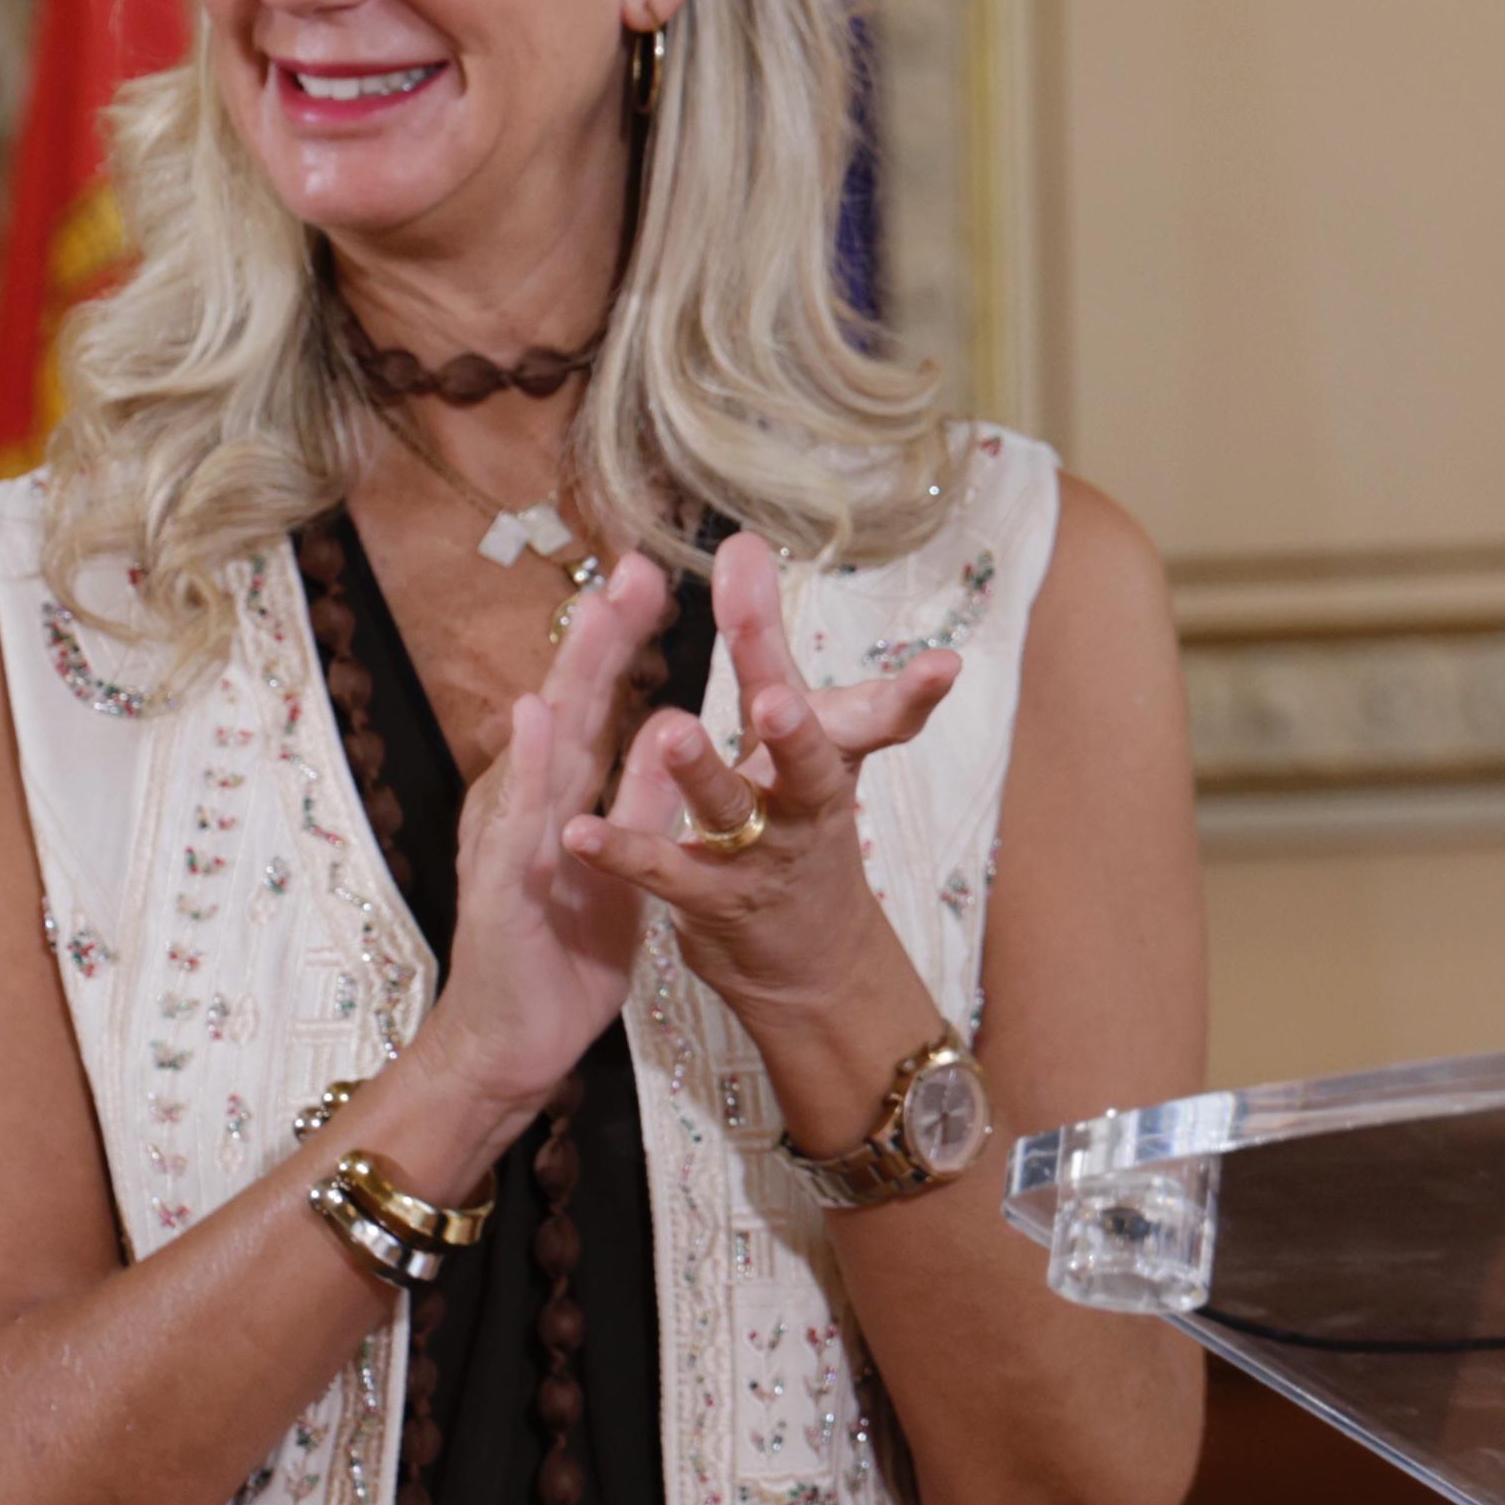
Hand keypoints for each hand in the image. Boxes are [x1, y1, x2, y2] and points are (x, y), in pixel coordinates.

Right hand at [420, 552, 677, 1113]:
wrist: (507, 1045)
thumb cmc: (561, 951)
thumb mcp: (620, 861)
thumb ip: (640, 794)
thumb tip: (666, 721)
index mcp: (558, 796)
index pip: (594, 704)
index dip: (621, 641)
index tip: (649, 573)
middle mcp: (526, 803)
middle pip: (568, 704)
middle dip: (601, 635)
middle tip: (634, 564)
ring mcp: (508, 839)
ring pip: (542, 746)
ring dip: (571, 678)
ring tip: (599, 612)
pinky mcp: (502, 887)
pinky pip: (518, 822)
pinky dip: (528, 768)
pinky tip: (537, 719)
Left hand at [560, 530, 963, 1072]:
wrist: (812, 962)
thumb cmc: (801, 826)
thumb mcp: (803, 737)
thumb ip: (767, 642)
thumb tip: (744, 542)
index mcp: (830, 755)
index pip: (869, 710)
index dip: (900, 687)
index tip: (924, 655)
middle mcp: (805, 802)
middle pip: (810, 762)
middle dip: (796, 729)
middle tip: (776, 699)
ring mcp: (762, 855)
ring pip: (733, 812)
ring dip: (705, 774)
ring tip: (676, 734)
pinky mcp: (713, 902)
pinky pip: (664, 872)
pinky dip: (623, 851)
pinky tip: (579, 830)